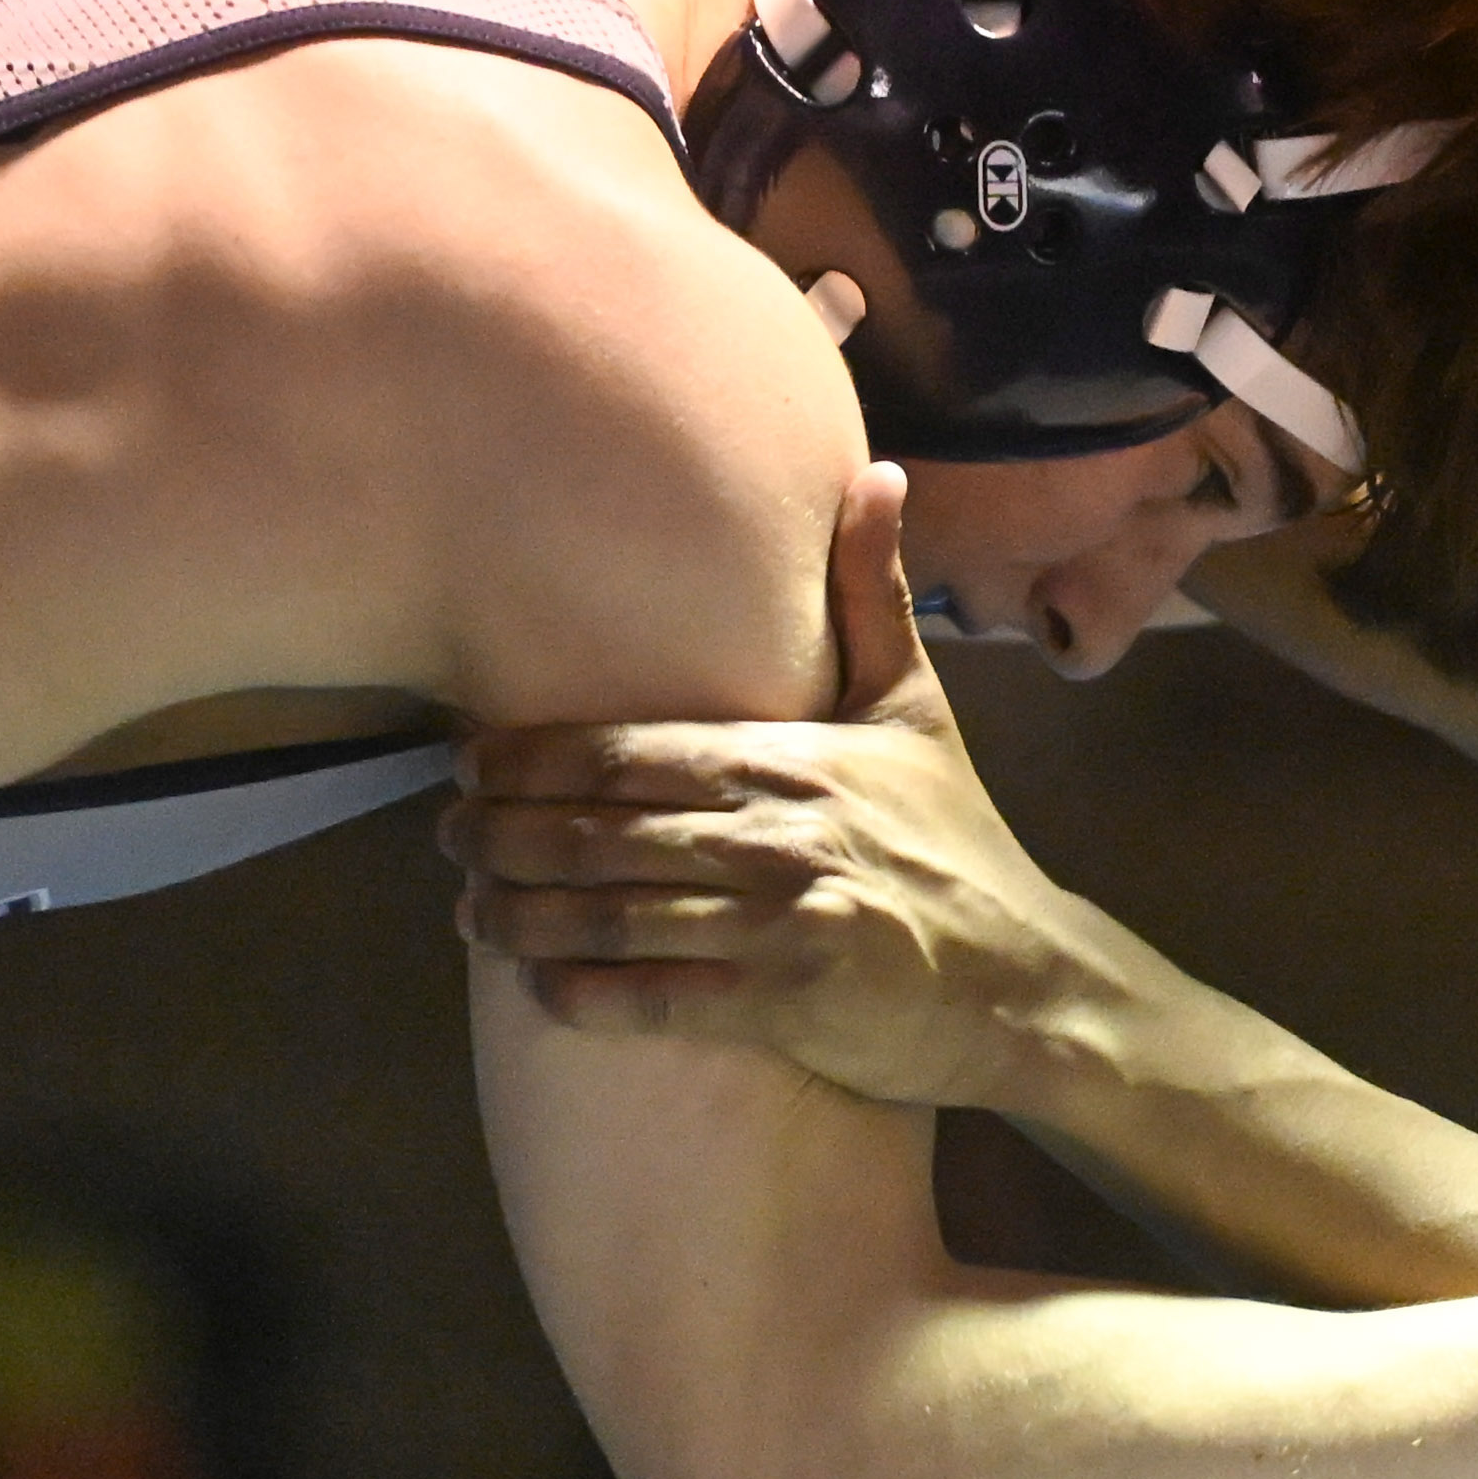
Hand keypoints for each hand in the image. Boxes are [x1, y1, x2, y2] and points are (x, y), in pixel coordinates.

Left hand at [449, 465, 1124, 1109]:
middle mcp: (780, 833)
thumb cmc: (960, 845)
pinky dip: (581, 994)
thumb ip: (875, 597)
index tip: (465, 764)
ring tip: (471, 912)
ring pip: (609, 914)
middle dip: (500, 836)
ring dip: (521, 916)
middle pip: (596, 830)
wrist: (1032, 983)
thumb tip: (875, 472)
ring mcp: (782, 924)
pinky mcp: (788, 1006)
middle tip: (445, 839)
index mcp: (791, 757)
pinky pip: (652, 1000)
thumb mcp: (919, 712)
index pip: (620, 750)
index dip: (524, 759)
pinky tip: (538, 986)